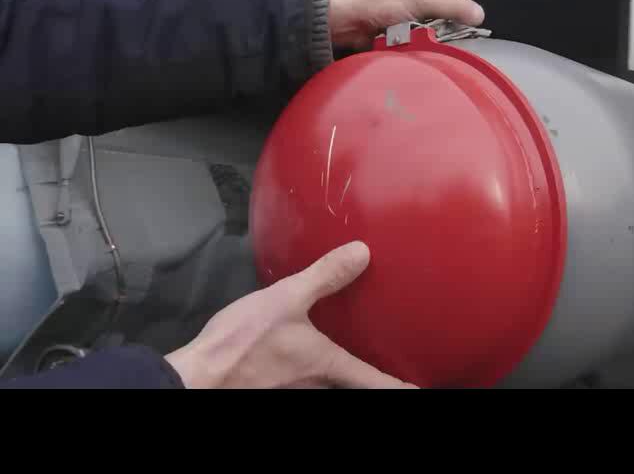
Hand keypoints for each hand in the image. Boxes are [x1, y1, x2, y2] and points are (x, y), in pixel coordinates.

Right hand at [165, 242, 416, 388]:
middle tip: (396, 364)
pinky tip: (311, 347)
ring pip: (332, 384)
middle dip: (376, 378)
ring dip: (348, 373)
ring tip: (361, 352)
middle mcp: (319, 385)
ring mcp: (297, 389)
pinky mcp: (276, 386)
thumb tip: (363, 253)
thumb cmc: (244, 341)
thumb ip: (325, 276)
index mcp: (328, 365)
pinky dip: (322, 367)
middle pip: (356, 387)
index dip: (404, 387)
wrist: (200, 375)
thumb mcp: (287, 299)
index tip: (424, 387)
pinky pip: (310, 379)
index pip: (377, 383)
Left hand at [328, 0, 484, 50]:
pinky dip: (419, 41)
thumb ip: (454, 5)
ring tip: (417, 32)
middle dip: (444, 18)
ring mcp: (412, 10)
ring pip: (436, 25)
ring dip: (431, 32)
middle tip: (432, 21)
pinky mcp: (403, 28)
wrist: (347, 19)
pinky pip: (421, 38)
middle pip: (449, 6)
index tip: (453, 7)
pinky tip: (409, 40)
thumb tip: (478, 14)